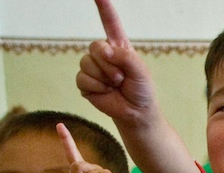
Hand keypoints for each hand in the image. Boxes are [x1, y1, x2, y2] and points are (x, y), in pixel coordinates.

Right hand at [77, 0, 156, 122]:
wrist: (135, 112)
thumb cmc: (141, 90)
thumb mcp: (141, 72)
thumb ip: (125, 58)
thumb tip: (104, 51)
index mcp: (119, 47)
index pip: (110, 23)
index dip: (104, 8)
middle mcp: (104, 54)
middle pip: (95, 47)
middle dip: (109, 65)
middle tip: (121, 78)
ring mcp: (93, 67)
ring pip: (87, 63)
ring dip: (104, 78)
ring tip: (115, 85)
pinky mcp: (85, 82)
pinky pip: (82, 79)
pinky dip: (96, 87)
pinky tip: (105, 92)